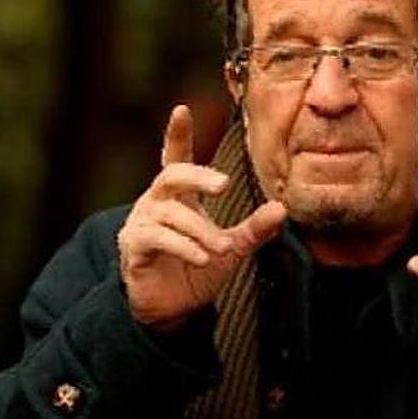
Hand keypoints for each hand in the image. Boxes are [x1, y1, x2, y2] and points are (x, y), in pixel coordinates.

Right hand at [118, 105, 286, 328]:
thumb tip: (282, 208)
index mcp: (178, 197)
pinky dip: (183, 247)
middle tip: (224, 185)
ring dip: (200, 230)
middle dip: (198, 176)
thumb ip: (253, 229)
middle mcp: (156, 203)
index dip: (177, 134)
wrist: (172, 309)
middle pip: (172, 175)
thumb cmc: (197, 270)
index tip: (182, 109)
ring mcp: (142, 224)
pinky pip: (157, 239)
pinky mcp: (134, 248)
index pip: (176, 158)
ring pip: (171, 214)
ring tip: (221, 249)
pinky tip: (202, 258)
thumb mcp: (231, 248)